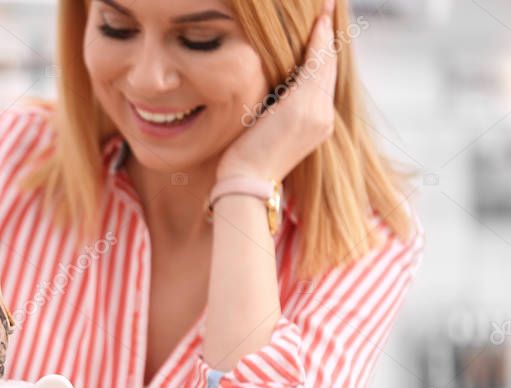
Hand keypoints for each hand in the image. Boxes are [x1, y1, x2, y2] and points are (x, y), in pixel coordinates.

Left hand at [217, 0, 337, 181]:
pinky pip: (315, 66)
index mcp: (316, 124)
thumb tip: (269, 93)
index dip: (325, 53)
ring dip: (325, 33)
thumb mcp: (266, 130)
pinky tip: (319, 22)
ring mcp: (317, 112)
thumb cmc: (246, 161)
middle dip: (329, 37)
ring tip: (325, 9)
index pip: (323, 81)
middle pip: (330, 68)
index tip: (323, 30)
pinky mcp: (304, 107)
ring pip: (326, 64)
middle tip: (327, 9)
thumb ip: (276, 109)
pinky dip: (318, 41)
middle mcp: (323, 117)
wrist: (245, 183)